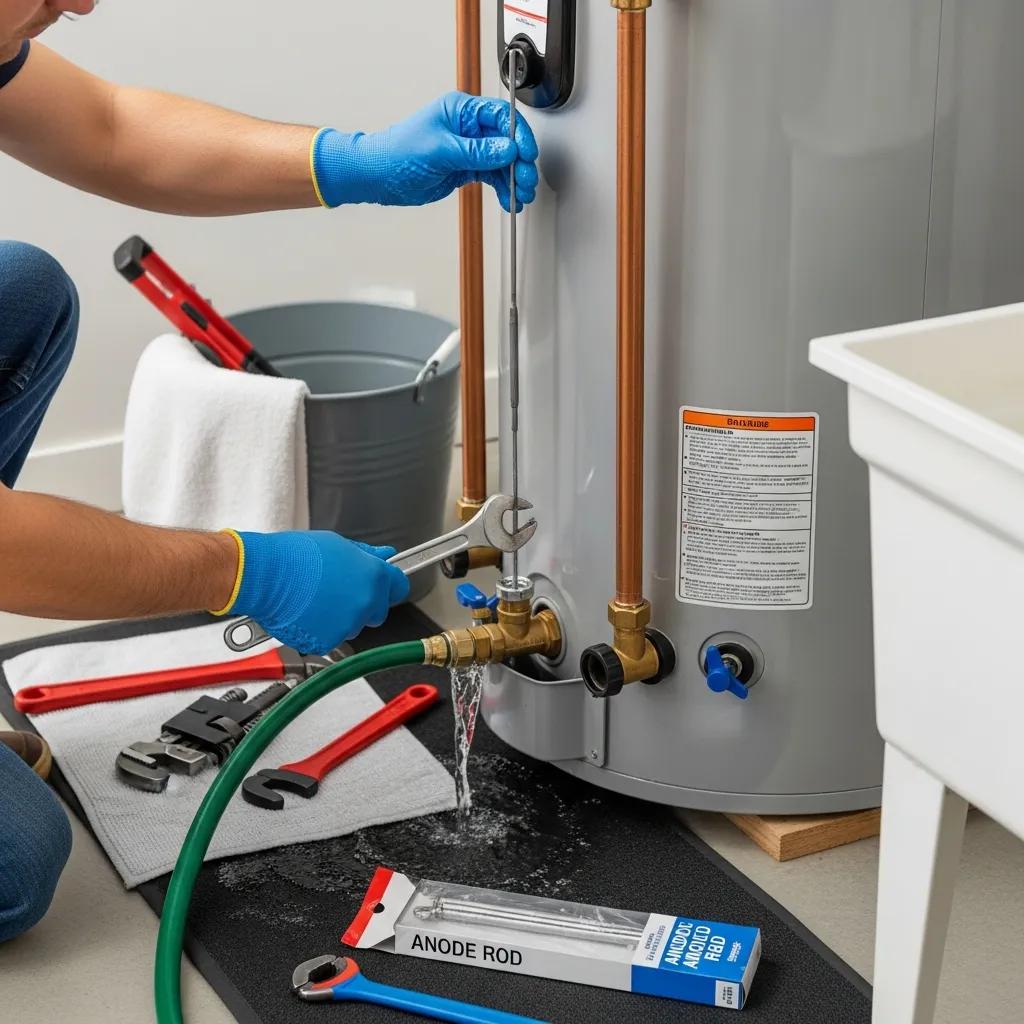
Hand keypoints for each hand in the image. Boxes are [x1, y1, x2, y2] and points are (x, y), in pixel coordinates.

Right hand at [223, 531, 409, 654]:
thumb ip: (365, 555)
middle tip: (339, 591)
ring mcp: (348, 624)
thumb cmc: (295, 556)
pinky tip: (307, 612)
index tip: (383, 585)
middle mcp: (365, 603)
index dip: (389, 585)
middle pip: (377, 611)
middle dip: (364, 604)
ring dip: (341, 617)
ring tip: (317, 598)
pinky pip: (332, 637)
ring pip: (353, 626)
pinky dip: (322, 629)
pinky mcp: (328, 641)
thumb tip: (384, 555)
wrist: (265, 575)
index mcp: (373, 576)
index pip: (399, 586)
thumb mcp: (337, 545)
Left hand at [311, 91, 538, 211]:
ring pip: (502, 162)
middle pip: (507, 141)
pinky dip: (502, 188)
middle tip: (526, 182)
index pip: (501, 116)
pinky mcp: (466, 168)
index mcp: (462, 110)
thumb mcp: (441, 150)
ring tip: (520, 196)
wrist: (378, 176)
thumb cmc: (398, 152)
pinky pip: (491, 176)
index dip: (518, 135)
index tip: (526, 154)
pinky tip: (507, 200)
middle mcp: (468, 127)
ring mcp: (468, 149)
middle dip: (520, 163)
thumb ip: (477, 151)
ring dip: (513, 179)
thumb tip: (507, 149)